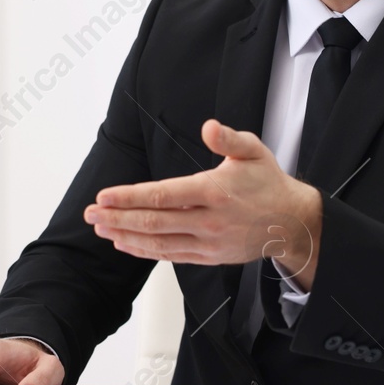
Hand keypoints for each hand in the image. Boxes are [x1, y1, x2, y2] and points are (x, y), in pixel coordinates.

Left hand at [85, 119, 324, 287]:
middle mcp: (209, 220)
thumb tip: (209, 127)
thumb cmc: (268, 183)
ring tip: (101, 228)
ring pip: (158, 242)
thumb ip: (228, 138)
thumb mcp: (253, 151)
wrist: (292, 223)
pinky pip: (170, 256)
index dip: (131, 197)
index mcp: (215, 191)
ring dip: (126, 236)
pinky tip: (126, 243)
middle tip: (91, 213)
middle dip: (117, 217)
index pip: (163, 195)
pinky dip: (145, 251)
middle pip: (154, 222)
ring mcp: (208, 242)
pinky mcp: (209, 257)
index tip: (105, 196)